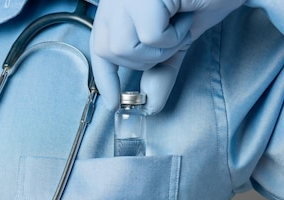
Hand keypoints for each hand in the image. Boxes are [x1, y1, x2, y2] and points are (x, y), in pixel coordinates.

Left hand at [91, 0, 245, 113]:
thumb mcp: (177, 39)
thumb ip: (161, 69)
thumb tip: (150, 105)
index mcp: (117, 5)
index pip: (99, 47)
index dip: (105, 79)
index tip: (112, 103)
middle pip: (109, 52)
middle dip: (144, 59)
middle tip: (171, 39)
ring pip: (125, 47)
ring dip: (160, 47)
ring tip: (178, 23)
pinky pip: (149, 36)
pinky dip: (173, 34)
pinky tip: (183, 13)